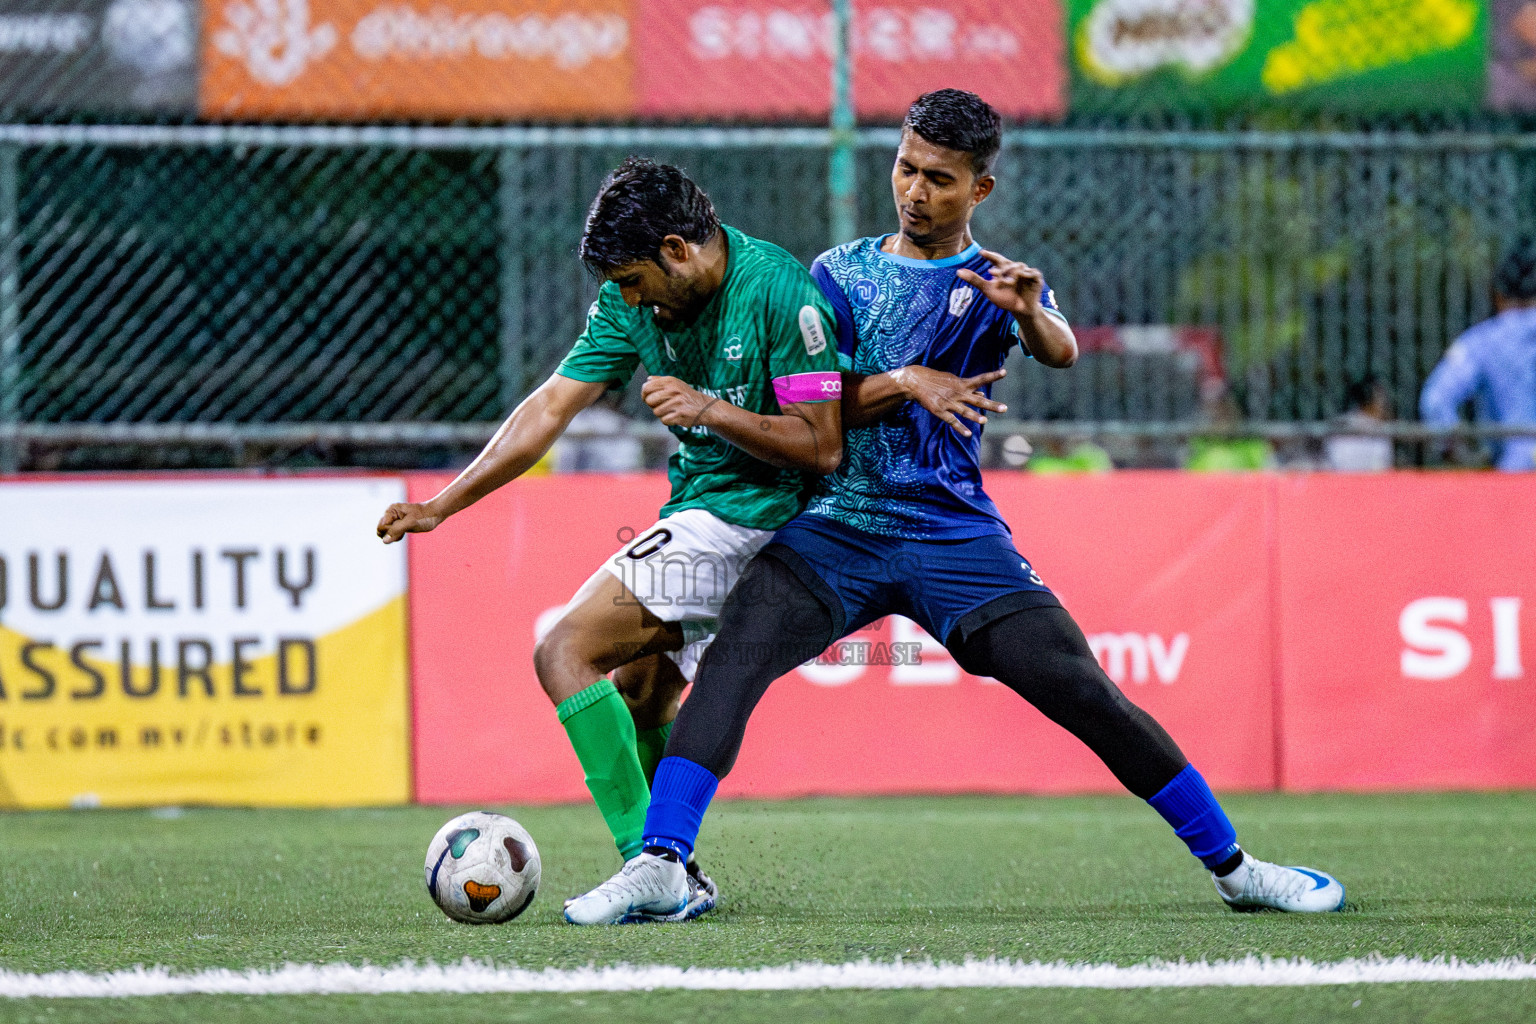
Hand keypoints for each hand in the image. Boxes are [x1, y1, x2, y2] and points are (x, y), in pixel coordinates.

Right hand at [376, 502, 442, 543]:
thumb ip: (396, 530)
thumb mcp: (410, 523)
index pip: (382, 526)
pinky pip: (391, 535)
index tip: (402, 528)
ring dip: (395, 536)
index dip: (390, 531)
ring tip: (406, 530)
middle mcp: (390, 514)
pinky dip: (397, 536)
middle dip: (392, 534)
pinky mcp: (398, 526)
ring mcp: (393, 520)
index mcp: (391, 510)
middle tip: (404, 530)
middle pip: (382, 530)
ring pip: (386, 534)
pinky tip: (404, 533)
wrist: (435, 514)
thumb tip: (384, 541)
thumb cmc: (424, 517)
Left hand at [642, 376, 716, 427]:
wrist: (705, 407)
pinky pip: (664, 420)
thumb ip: (660, 381)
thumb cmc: (686, 395)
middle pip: (649, 401)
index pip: (646, 388)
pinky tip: (675, 416)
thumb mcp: (676, 384)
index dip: (644, 395)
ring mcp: (677, 403)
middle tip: (662, 405)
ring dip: (661, 414)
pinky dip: (668, 420)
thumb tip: (647, 380)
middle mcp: (673, 390)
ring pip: (656, 412)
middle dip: (653, 405)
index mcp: (670, 381)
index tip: (648, 398)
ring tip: (671, 410)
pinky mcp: (680, 415)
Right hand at [890, 365, 1007, 437]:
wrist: (916, 382)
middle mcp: (958, 393)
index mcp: (962, 384)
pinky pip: (952, 421)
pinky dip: (960, 428)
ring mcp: (949, 403)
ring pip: (965, 411)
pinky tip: (968, 434)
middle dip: (991, 404)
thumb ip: (968, 387)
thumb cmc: (936, 379)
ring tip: (985, 421)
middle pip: (977, 399)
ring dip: (975, 416)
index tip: (1004, 372)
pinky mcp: (940, 411)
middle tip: (1005, 409)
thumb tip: (982, 391)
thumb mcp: (953, 380)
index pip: (981, 379)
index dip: (993, 376)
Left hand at [956, 250, 1044, 317]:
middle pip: (1007, 263)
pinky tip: (1019, 278)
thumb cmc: (1004, 299)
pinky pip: (1032, 272)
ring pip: (1019, 267)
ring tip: (1004, 282)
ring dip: (1011, 274)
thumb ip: (975, 280)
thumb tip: (958, 271)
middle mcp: (1015, 268)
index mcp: (1004, 269)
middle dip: (1000, 268)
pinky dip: (1025, 274)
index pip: (997, 259)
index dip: (990, 255)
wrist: (1020, 310)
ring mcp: (1027, 273)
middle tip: (991, 273)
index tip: (981, 253)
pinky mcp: (1036, 278)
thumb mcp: (988, 290)